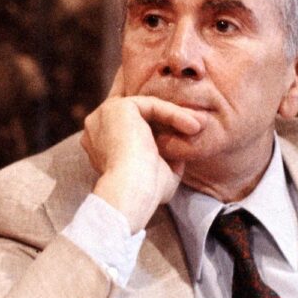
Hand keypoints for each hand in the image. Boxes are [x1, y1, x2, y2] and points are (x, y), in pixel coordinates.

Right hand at [82, 70, 205, 231]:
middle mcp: (98, 126)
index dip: (155, 124)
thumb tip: (180, 155)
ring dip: (176, 115)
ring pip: (147, 108)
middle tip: (197, 125)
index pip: (129, 126)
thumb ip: (164, 161)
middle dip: (169, 117)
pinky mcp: (118, 107)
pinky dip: (173, 114)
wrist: (132, 191)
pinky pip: (152, 105)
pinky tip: (193, 126)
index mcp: (100, 144)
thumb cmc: (144, 192)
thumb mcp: (157, 174)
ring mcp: (105, 115)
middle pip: (139, 113)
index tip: (183, 128)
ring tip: (199, 127)